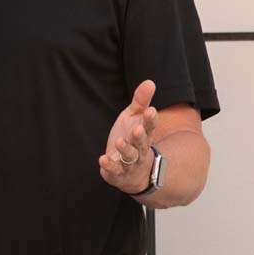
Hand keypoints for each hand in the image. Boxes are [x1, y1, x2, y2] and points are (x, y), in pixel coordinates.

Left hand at [99, 79, 159, 194]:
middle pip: (142, 142)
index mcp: (145, 133)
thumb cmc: (133, 138)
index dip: (151, 119)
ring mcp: (130, 162)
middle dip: (140, 136)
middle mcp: (140, 148)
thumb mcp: (135, 117)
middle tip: (138, 129)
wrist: (133, 172)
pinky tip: (102, 159)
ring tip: (119, 142)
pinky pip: (115, 169)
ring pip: (130, 156)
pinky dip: (109, 165)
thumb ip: (141, 101)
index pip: (150, 126)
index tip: (151, 110)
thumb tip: (150, 82)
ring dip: (126, 149)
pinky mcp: (118, 172)